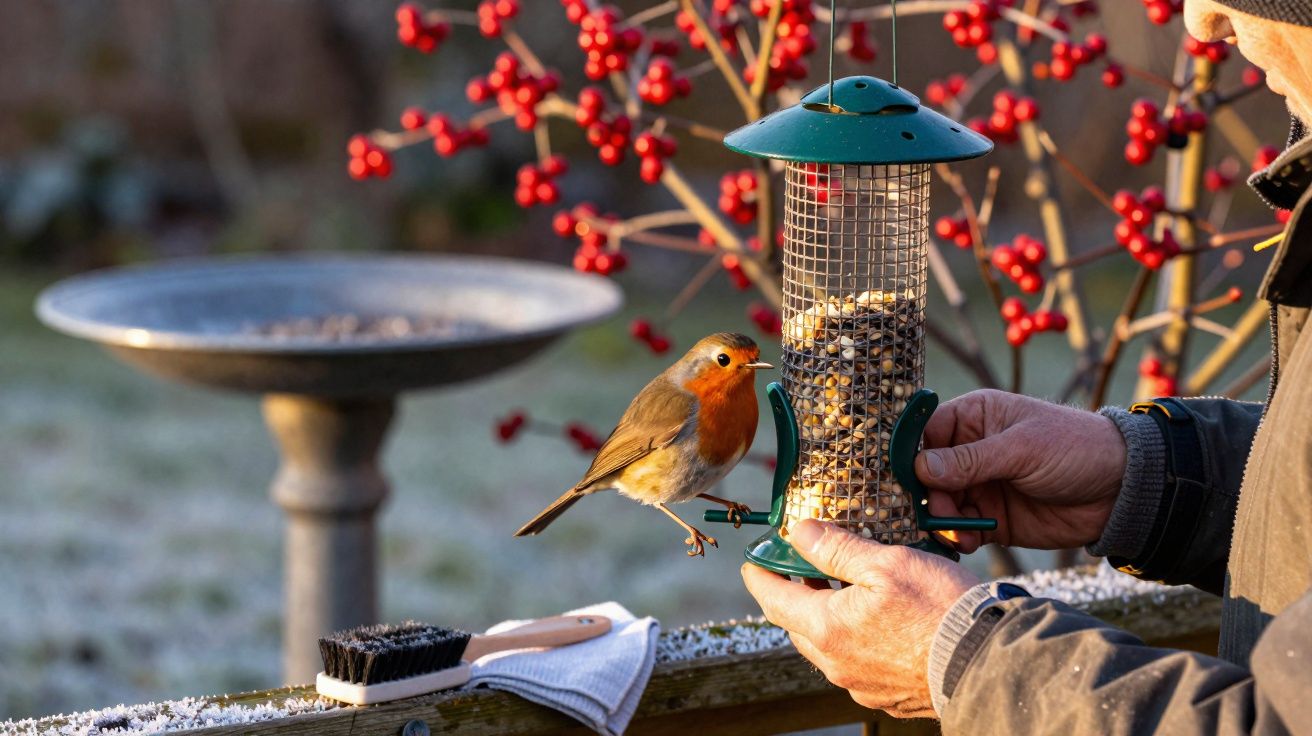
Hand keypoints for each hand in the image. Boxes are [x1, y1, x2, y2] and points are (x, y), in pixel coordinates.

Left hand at [741, 520, 978, 717]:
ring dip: (825, 616)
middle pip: (797, 624)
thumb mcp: (886, 562)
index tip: (754, 559)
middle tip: (802, 566)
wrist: (988, 663)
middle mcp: (836, 663)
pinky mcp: (887, 696)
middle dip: (794, 594)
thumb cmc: (940, 609)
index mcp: (827, 628)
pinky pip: (856, 663)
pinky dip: (854, 638)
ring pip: (826, 646)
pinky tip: (876, 620)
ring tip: (843, 587)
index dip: (759, 575)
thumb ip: (836, 547)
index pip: (773, 599)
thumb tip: (798, 532)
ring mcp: (860, 684)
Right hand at [916, 389, 1125, 551]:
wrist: (1121, 491)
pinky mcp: (990, 518)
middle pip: (926, 474)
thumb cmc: (1075, 448)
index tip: (900, 478)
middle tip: (936, 513)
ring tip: (956, 532)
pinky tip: (967, 543)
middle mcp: (969, 451)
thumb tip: (921, 467)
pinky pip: (961, 529)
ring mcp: (979, 486)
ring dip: (941, 520)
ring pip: (940, 505)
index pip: (925, 433)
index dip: (910, 454)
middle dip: (925, 495)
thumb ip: (971, 460)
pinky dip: (958, 538)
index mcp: (974, 418)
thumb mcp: (1021, 448)